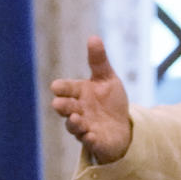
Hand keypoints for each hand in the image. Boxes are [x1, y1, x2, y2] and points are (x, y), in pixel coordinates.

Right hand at [50, 36, 131, 163]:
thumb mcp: (107, 79)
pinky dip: (89, 139)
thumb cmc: (110, 101)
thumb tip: (94, 37)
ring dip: (74, 123)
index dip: (61, 88)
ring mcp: (84, 127)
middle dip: (63, 106)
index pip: (64, 89)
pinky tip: (92, 136)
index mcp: (78, 93)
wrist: (123, 126)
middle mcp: (77, 110)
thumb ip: (99, 61)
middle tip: (60, 104)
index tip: (57, 87)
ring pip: (74, 126)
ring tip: (77, 119)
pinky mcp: (95, 141)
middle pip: (64, 108)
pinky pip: (90, 142)